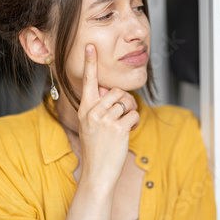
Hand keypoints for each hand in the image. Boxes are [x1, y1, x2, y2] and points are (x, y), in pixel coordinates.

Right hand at [77, 44, 139, 187]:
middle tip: (123, 115)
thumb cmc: (96, 149)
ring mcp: (104, 119)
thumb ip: (98, 108)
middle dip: (124, 101)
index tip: (90, 46)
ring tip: (124, 125)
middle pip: (116, 91)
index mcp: (84, 109)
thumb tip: (113, 95)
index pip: (88, 82)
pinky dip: (135, 122)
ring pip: (127, 102)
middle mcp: (92, 112)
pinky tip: (129, 132)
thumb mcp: (89, 126)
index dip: (90, 63)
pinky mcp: (118, 128)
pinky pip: (134, 114)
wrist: (97, 173)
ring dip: (130, 112)